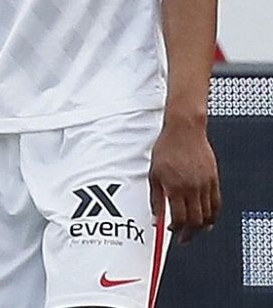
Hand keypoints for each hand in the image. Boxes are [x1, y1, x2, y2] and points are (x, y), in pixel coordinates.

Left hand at [150, 115, 218, 243]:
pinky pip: (217, 203)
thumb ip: (155, 198)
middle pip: (195, 221)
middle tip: (183, 238)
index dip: (175, 229)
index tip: (170, 231)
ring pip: (209, 215)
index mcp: (175, 187)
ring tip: (195, 230)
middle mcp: (193, 188)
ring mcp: (206, 184)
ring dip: (202, 227)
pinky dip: (213, 215)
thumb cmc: (166, 149)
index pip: (179, 219)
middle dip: (189, 233)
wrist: (184, 131)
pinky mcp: (214, 180)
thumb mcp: (153, 173)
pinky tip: (207, 219)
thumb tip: (155, 217)